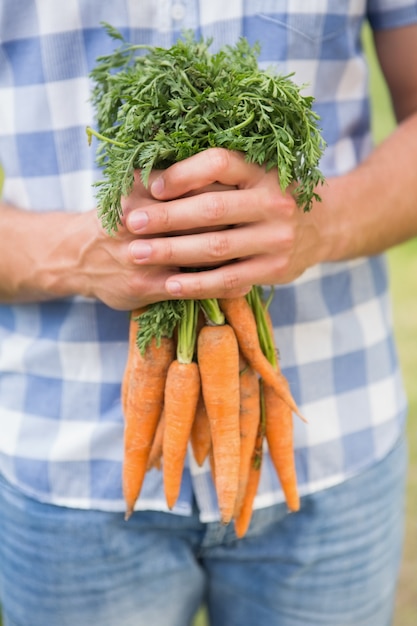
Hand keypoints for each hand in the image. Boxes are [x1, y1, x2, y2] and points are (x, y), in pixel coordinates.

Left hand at [125, 148, 323, 298]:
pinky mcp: (276, 269)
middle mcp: (274, 201)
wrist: (323, 226)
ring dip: (172, 252)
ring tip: (138, 254)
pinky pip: (230, 279)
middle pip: (212, 208)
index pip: (220, 163)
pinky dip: (197, 283)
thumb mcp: (252, 177)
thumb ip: (213, 178)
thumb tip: (151, 178)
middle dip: (166, 217)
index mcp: (264, 170)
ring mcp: (277, 238)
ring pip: (217, 247)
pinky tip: (170, 284)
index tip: (152, 187)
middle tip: (133, 223)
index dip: (183, 173)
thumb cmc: (269, 197)